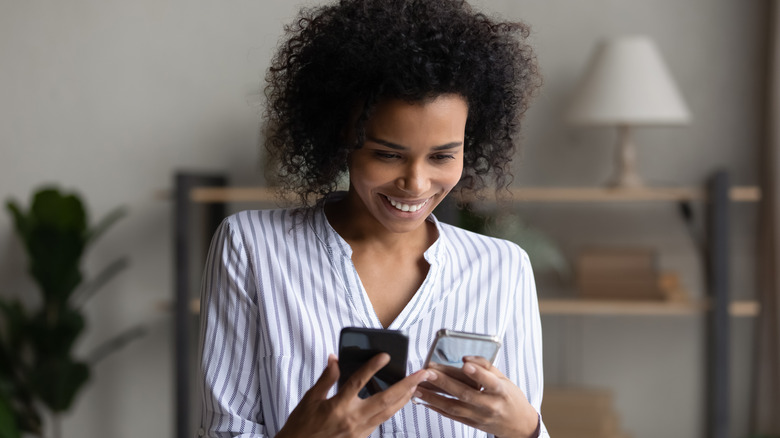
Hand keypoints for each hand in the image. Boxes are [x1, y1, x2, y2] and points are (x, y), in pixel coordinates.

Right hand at [277, 353, 429, 437]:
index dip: (372, 367)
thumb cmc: (300, 427)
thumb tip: (335, 359)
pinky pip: (380, 422)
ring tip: (415, 386)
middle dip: (407, 385)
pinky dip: (391, 410)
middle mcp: (352, 419)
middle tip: (421, 374)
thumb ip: (326, 378)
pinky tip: (397, 402)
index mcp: (338, 406)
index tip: (385, 356)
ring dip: (404, 398)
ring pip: (388, 413)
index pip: (359, 382)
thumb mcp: (310, 399)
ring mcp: (359, 431)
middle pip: (386, 399)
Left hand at [415, 356, 538, 437]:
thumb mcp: (504, 378)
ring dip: (433, 397)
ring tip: (418, 387)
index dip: (478, 373)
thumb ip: (486, 366)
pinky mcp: (471, 423)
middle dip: (445, 383)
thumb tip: (466, 358)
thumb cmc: (510, 398)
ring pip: (454, 407)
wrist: (517, 425)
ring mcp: (479, 416)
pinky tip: (424, 399)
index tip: (465, 364)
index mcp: (501, 391)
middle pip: (465, 394)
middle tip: (429, 372)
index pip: (490, 382)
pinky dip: (436, 407)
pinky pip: (451, 415)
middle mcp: (490, 405)